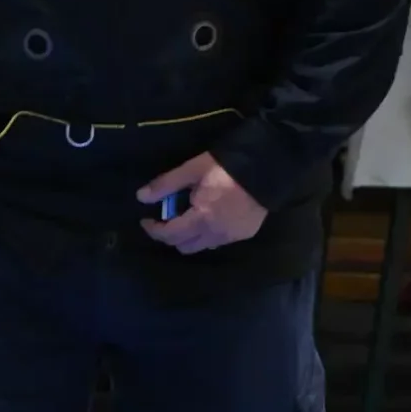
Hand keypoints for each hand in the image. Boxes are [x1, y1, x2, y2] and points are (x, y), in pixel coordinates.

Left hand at [137, 152, 267, 254]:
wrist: (269, 165)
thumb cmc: (227, 165)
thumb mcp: (193, 169)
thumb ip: (166, 185)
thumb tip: (141, 197)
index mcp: (201, 219)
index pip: (170, 235)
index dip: (154, 230)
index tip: (146, 220)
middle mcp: (216, 234)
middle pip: (184, 247)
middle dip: (171, 235)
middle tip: (168, 217)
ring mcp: (232, 237)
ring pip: (202, 246)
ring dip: (190, 237)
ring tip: (189, 216)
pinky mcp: (245, 234)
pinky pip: (219, 241)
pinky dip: (208, 234)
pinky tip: (210, 217)